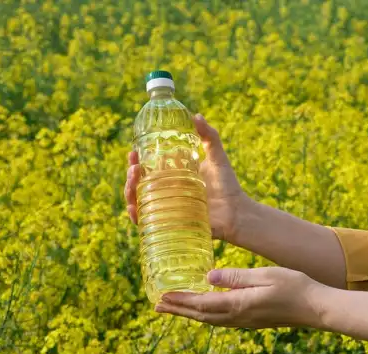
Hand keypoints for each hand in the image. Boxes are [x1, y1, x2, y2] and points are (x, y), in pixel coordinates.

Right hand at [124, 114, 248, 241]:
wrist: (237, 213)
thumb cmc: (228, 186)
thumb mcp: (217, 158)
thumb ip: (209, 136)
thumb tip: (195, 115)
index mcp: (173, 178)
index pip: (148, 168)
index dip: (137, 160)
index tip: (134, 151)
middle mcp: (166, 193)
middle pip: (139, 184)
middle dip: (131, 174)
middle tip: (134, 163)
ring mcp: (166, 209)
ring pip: (139, 201)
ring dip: (129, 189)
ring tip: (133, 176)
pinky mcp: (169, 224)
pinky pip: (146, 223)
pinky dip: (136, 215)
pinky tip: (133, 207)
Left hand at [154, 267, 326, 328]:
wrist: (315, 307)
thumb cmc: (294, 286)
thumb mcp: (264, 275)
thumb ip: (235, 277)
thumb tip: (208, 277)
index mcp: (239, 304)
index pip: (201, 304)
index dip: (180, 301)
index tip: (162, 296)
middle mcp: (239, 316)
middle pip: (201, 315)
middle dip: (178, 310)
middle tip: (157, 305)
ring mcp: (246, 321)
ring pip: (210, 320)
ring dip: (190, 314)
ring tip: (175, 308)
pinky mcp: (253, 320)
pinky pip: (222, 319)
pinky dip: (206, 314)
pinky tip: (206, 309)